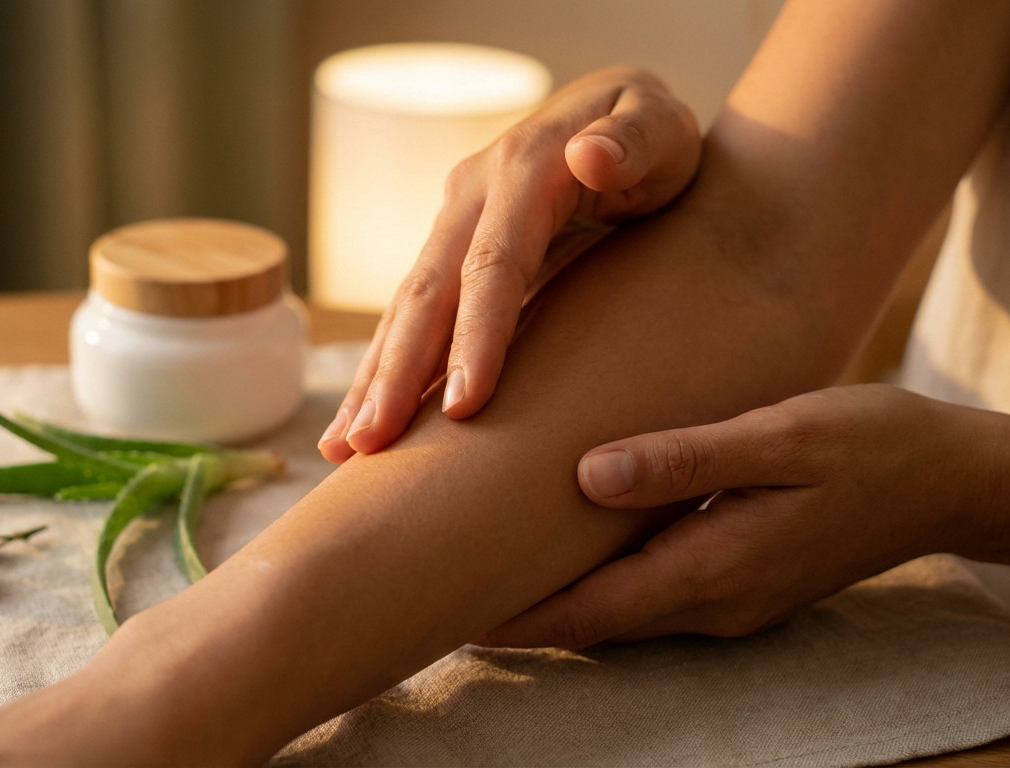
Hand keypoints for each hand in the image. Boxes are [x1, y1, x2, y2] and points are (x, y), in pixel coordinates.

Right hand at [319, 66, 700, 462]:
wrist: (623, 117)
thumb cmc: (656, 135)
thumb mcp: (662, 125)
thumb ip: (637, 138)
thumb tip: (592, 155)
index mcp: (523, 170)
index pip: (493, 263)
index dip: (475, 335)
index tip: (463, 405)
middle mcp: (472, 196)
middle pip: (428, 292)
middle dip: (397, 372)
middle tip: (372, 443)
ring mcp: (453, 226)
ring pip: (405, 309)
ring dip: (372, 380)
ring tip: (346, 449)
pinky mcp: (451, 254)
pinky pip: (410, 317)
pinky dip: (382, 370)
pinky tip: (359, 423)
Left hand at [478, 385, 994, 647]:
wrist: (955, 481)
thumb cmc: (871, 446)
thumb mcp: (780, 435)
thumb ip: (684, 458)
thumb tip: (585, 475)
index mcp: (714, 569)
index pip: (588, 612)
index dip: (515, 619)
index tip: (445, 611)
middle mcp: (715, 601)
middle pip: (594, 625)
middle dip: (521, 616)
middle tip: (446, 589)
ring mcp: (732, 600)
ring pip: (621, 613)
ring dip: (559, 601)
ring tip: (491, 568)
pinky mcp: (744, 581)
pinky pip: (653, 595)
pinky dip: (602, 581)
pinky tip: (576, 547)